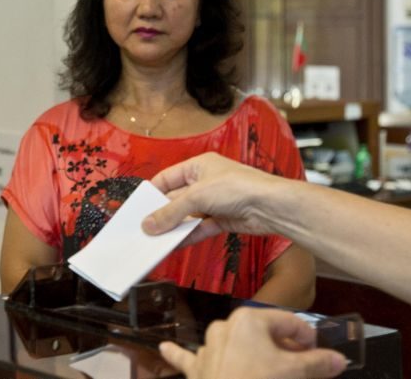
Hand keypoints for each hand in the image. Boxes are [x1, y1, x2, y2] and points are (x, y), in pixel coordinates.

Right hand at [141, 153, 286, 245]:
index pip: (167, 178)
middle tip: (144, 228)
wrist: (271, 206)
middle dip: (162, 213)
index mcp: (198, 166)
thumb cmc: (238, 187)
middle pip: (176, 199)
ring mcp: (214, 202)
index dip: (153, 192)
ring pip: (188, 216)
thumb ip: (171, 212)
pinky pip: (200, 228)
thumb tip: (149, 224)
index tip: (138, 208)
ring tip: (156, 240)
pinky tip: (175, 245)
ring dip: (174, 227)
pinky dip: (188, 236)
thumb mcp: (197, 196)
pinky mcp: (223, 220)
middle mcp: (205, 182)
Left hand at [159, 307, 346, 378]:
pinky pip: (187, 357)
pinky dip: (178, 354)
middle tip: (302, 368)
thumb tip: (338, 360)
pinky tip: (164, 348)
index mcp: (249, 320)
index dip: (310, 341)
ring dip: (254, 355)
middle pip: (266, 335)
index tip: (321, 356)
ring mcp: (209, 347)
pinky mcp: (197, 368)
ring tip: (271, 372)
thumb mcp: (294, 373)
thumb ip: (318, 363)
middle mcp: (225, 327)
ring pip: (237, 346)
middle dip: (285, 350)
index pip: (290, 323)